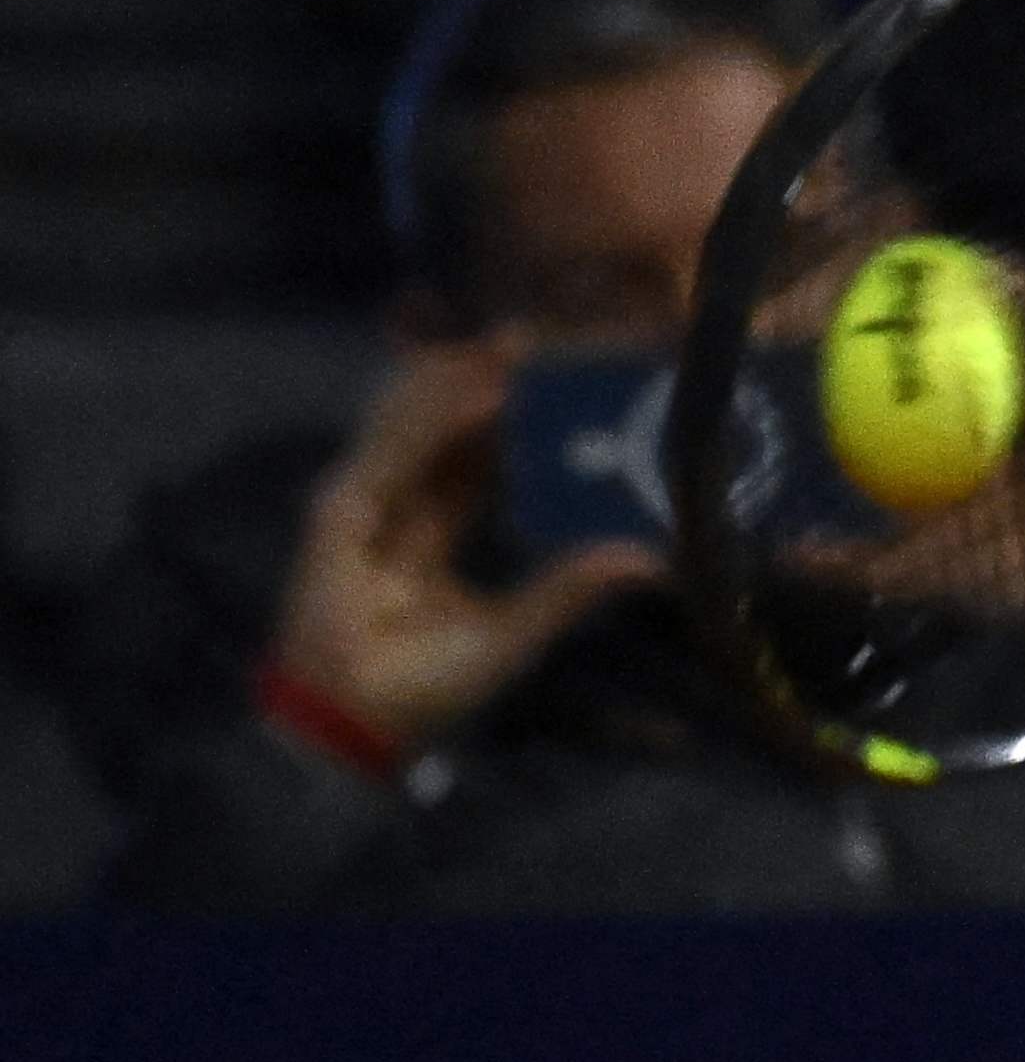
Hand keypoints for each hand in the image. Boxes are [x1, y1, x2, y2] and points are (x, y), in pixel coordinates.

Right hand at [266, 340, 657, 766]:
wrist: (355, 727)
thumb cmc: (426, 687)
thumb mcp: (512, 633)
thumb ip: (567, 591)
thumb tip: (647, 561)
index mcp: (436, 525)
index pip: (478, 450)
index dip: (517, 409)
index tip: (566, 370)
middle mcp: (401, 504)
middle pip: (445, 421)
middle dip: (491, 376)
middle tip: (551, 333)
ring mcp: (366, 503)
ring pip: (417, 419)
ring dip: (466, 377)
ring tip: (523, 342)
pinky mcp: (340, 512)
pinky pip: (394, 452)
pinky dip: (436, 417)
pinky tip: (483, 392)